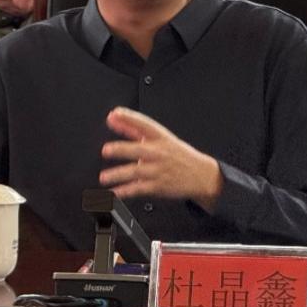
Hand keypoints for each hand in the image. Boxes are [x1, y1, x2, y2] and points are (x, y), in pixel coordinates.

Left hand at [98, 107, 223, 211]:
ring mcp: (159, 170)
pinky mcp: (158, 186)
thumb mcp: (162, 138)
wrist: (201, 175)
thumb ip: (136, 130)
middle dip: (122, 149)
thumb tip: (115, 119)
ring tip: (104, 177)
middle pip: (138, 149)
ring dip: (118, 174)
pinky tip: (115, 192)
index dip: (129, 117)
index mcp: (161, 137)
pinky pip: (139, 189)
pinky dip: (125, 191)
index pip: (144, 124)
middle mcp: (159, 153)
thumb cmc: (179, 155)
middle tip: (106, 150)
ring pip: (136, 172)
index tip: (115, 114)